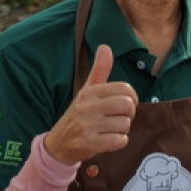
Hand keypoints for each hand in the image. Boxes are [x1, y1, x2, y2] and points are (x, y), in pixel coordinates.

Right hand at [43, 45, 136, 165]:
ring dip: (122, 130)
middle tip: (118, 118)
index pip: (126, 89)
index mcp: (90, 92)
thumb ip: (99, 70)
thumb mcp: (87, 91)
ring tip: (109, 130)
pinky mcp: (90, 143)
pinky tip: (108, 140)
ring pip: (125, 124)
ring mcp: (87, 125)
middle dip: (129, 114)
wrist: (58, 144)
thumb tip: (105, 46)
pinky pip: (120, 141)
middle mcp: (87, 107)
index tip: (124, 104)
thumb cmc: (79, 114)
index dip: (132, 98)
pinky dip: (119, 142)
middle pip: (128, 106)